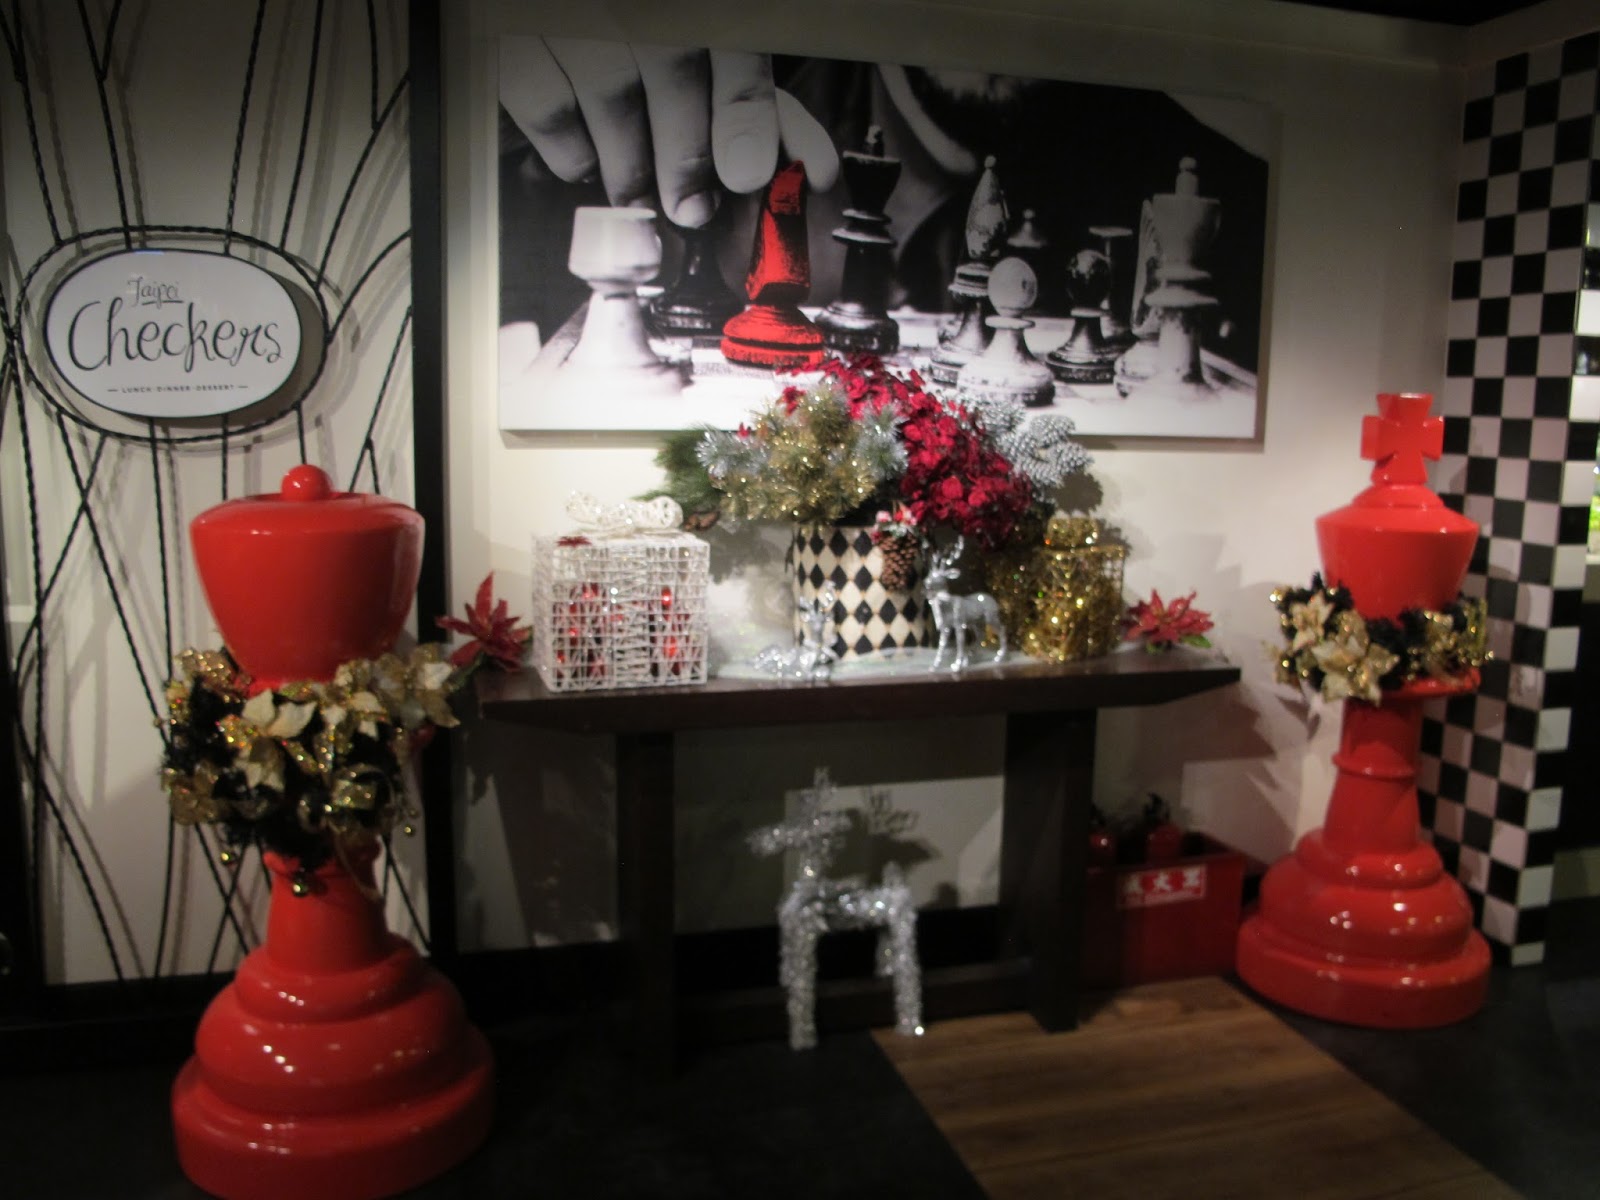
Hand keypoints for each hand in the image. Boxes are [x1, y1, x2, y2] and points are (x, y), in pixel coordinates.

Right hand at [499, 39, 838, 227]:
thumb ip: (758, 108)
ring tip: (642, 199)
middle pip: (671, 63)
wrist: (571, 22)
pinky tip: (589, 161)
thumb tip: (813, 171)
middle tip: (691, 208)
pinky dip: (573, 152)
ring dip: (633, 166)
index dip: (745, 111)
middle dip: (687, 153)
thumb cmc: (653, 52)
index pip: (731, 40)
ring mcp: (572, 15)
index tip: (750, 174)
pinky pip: (548, 106)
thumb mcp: (715, 66)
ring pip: (611, 93)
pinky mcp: (519, 44)